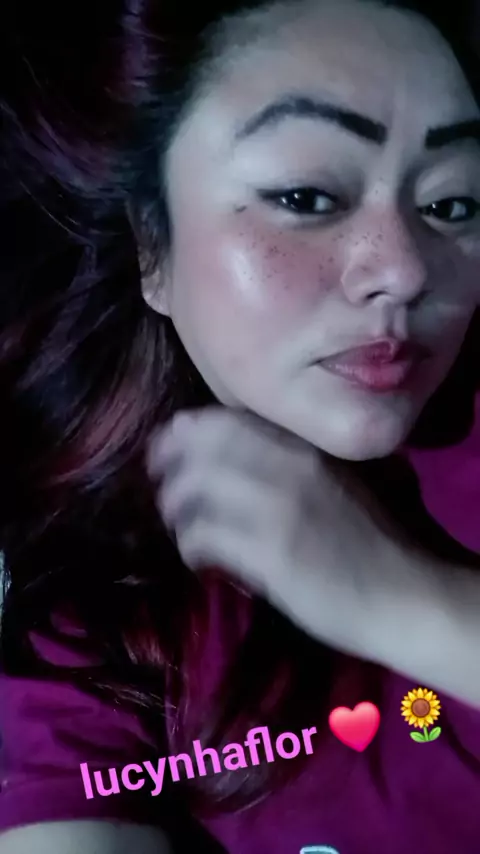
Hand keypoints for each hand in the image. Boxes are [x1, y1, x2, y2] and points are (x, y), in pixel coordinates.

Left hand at [146, 406, 396, 655]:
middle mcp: (286, 466)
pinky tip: (202, 562)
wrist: (411, 591)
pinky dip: (192, 549)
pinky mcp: (272, 553)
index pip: (222, 420)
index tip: (167, 451)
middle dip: (167, 471)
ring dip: (176, 514)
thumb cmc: (380, 536)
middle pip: (197, 449)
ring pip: (192, 493)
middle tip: (164, 495)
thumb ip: (292, 462)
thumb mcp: (339, 479)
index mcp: (302, 446)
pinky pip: (205, 538)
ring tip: (184, 532)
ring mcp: (277, 507)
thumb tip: (234, 459)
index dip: (183, 433)